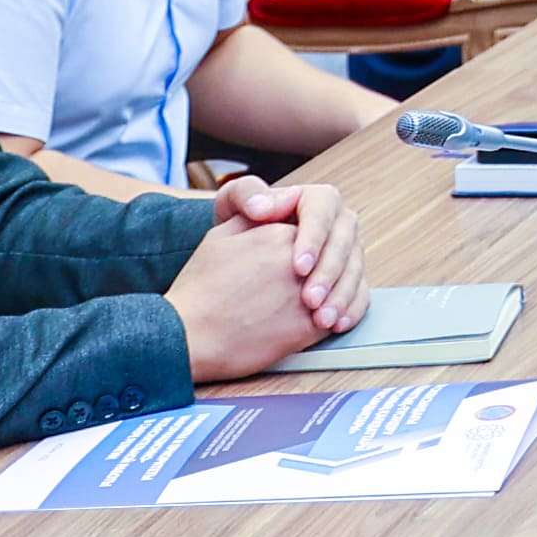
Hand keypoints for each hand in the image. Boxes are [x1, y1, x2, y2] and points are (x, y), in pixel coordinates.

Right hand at [174, 189, 353, 378]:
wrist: (188, 336)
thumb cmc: (201, 288)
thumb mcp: (223, 234)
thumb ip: (257, 212)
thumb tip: (287, 200)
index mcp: (279, 232)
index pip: (319, 226)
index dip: (317, 240)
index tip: (306, 255)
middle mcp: (300, 261)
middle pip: (340, 253)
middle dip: (335, 265)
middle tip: (319, 279)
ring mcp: (308, 295)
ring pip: (347, 283)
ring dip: (343, 290)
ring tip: (325, 302)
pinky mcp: (309, 328)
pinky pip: (343, 315)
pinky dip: (344, 314)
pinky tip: (332, 319)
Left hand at [209, 171, 364, 325]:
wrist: (238, 261)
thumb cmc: (236, 227)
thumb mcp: (231, 203)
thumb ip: (244, 195)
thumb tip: (263, 206)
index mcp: (314, 199)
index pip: (323, 210)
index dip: (314, 238)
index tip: (298, 267)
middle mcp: (337, 223)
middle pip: (345, 242)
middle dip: (329, 273)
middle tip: (310, 299)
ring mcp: (346, 251)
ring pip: (355, 269)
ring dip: (342, 295)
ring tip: (322, 319)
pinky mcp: (349, 277)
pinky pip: (360, 291)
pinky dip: (352, 309)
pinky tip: (337, 324)